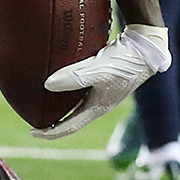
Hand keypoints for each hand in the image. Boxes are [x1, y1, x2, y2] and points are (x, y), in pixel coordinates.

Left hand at [33, 25, 170, 138]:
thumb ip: (74, 77)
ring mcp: (102, 89)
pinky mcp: (103, 76)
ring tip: (42, 98)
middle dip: (53, 120)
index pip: (70, 127)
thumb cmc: (125, 61)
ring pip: (75, 101)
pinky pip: (80, 84)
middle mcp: (100, 101)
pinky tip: (58, 72)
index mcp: (99, 107)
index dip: (50, 132)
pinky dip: (68, 83)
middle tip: (33, 117)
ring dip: (59, 103)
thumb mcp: (99, 70)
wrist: (147, 47)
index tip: (32, 132)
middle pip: (72, 117)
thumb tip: (47, 84)